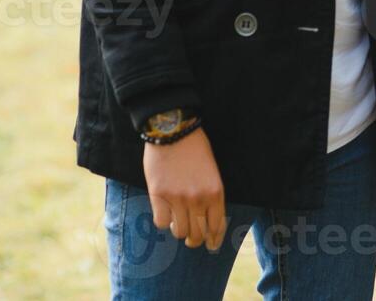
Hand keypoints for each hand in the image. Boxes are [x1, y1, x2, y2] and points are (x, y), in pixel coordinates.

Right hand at [142, 128, 226, 251]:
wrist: (173, 130)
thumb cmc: (195, 149)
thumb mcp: (212, 172)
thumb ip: (210, 196)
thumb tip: (206, 221)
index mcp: (216, 192)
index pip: (217, 227)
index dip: (214, 240)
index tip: (211, 245)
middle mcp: (198, 199)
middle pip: (197, 234)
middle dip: (195, 239)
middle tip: (191, 238)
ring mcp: (178, 198)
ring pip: (179, 232)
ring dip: (178, 230)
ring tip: (177, 222)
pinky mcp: (158, 195)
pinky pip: (161, 223)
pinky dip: (163, 221)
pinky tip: (164, 212)